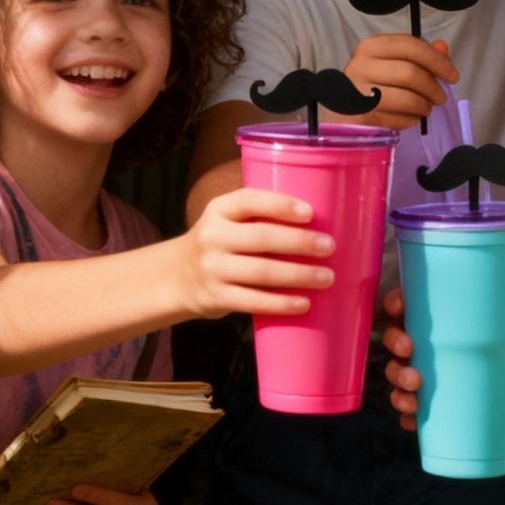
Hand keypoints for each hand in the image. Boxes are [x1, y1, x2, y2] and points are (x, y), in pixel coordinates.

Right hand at [188, 187, 334, 320]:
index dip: (281, 205)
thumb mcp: (227, 221)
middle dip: (300, 242)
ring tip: (326, 277)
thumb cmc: (220, 244)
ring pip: (261, 272)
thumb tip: (319, 224)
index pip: (250, 200)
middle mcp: (212, 236)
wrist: (176, 277)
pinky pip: (253, 301)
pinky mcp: (215, 297)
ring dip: (298, 275)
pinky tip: (303, 303)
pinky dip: (281, 303)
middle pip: (262, 237)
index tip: (311, 212)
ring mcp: (212, 268)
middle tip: (329, 246)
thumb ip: (259, 218)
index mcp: (219, 209)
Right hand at [338, 33, 458, 130]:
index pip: (410, 46)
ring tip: (426, 108)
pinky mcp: (361, 116)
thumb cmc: (372, 83)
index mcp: (371, 46)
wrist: (341, 110)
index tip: (453, 75)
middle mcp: (361, 65)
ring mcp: (359, 92)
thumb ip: (420, 54)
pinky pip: (397, 119)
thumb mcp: (394, 63)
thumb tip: (443, 47)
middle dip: (433, 87)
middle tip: (441, 97)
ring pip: (406, 98)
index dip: (437, 60)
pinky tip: (412, 118)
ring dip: (423, 106)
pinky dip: (411, 120)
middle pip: (410, 73)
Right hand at [384, 289, 504, 429]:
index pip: (407, 303)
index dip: (395, 303)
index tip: (399, 307)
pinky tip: (412, 420)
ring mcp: (428, 372)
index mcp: (440, 316)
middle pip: (395, 338)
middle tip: (410, 350)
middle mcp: (427, 343)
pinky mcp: (435, 400)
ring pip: (397, 373)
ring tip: (414, 390)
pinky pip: (411, 408)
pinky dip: (408, 415)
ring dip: (397, 382)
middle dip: (395, 343)